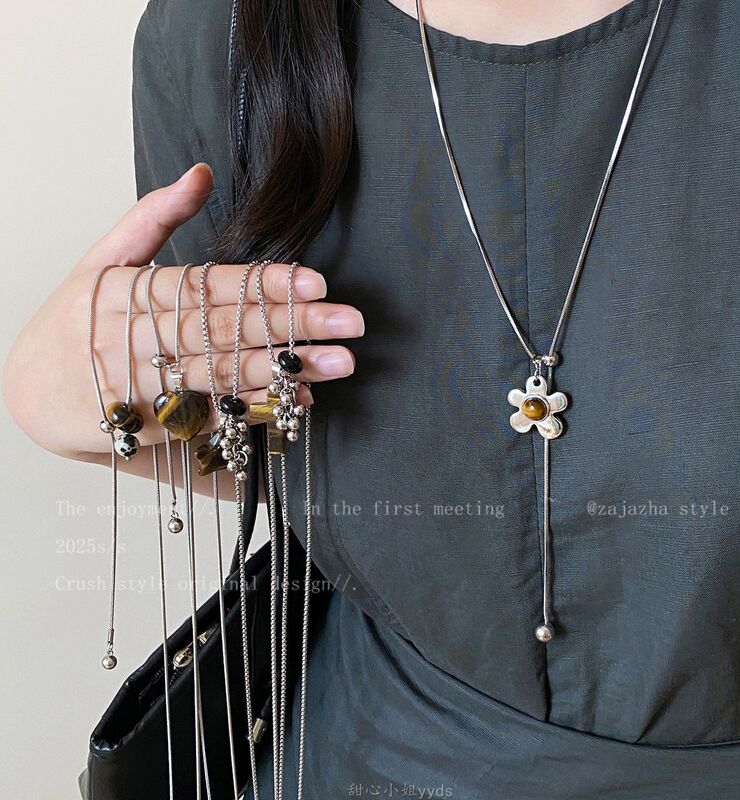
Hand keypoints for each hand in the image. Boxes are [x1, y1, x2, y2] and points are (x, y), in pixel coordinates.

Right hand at [4, 164, 362, 461]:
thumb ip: (153, 217)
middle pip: (225, 330)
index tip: (315, 282)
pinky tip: (298, 399)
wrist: (28, 393)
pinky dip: (255, 408)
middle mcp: (136, 339)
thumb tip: (200, 172)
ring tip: (338, 364)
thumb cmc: (73, 320)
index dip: (263, 283)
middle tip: (349, 324)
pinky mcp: (153, 426)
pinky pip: (210, 417)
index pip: (207, 285)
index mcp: (127, 291)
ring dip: (284, 370)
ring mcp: (144, 388)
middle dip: (291, 326)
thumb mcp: (102, 260)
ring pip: (223, 376)